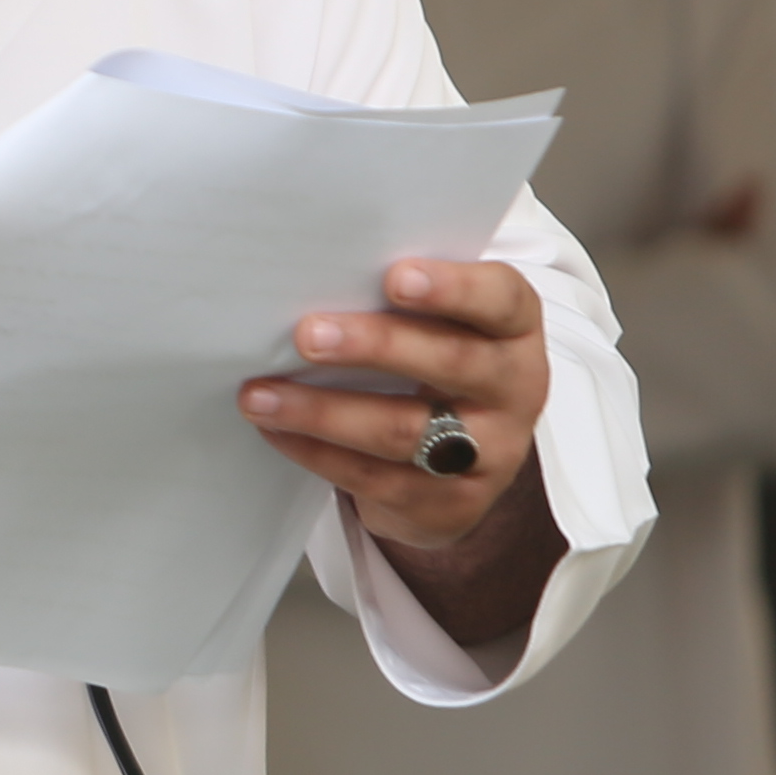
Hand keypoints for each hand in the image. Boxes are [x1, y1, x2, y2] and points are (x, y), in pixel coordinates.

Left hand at [244, 258, 560, 641]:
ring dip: (323, 411)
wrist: (466, 460)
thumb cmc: (434, 359)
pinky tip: (275, 428)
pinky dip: (317, 451)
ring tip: (260, 394)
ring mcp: (491, 453)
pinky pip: (376, 478)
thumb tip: (313, 270)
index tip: (394, 277)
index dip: (453, 288)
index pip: (501, 300)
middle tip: (308, 335)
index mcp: (514, 329)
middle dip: (374, 346)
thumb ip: (402, 297)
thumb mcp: (440, 322)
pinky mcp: (453, 504)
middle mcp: (515, 389)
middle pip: (451, 363)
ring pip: (404, 430)